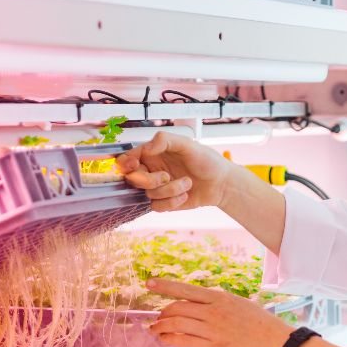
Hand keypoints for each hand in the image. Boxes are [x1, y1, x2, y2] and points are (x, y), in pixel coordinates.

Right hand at [117, 131, 237, 211]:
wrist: (221, 183)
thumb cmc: (207, 160)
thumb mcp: (188, 144)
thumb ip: (165, 140)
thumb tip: (145, 148)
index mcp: (153, 153)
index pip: (128, 158)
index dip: (125, 163)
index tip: (134, 165)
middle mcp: (152, 170)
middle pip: (133, 179)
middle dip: (149, 180)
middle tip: (166, 176)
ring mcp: (158, 187)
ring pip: (148, 194)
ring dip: (170, 190)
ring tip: (188, 183)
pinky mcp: (165, 202)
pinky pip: (156, 206)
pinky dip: (172, 202)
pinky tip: (185, 195)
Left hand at [147, 279, 295, 346]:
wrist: (278, 344)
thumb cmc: (263, 326)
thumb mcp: (240, 305)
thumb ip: (220, 305)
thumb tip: (202, 307)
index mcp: (220, 298)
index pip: (185, 289)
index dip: (165, 286)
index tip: (150, 283)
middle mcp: (214, 311)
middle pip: (176, 308)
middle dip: (162, 313)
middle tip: (157, 319)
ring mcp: (212, 329)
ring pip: (176, 324)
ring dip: (161, 327)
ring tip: (156, 331)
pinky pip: (183, 341)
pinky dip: (170, 339)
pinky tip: (166, 339)